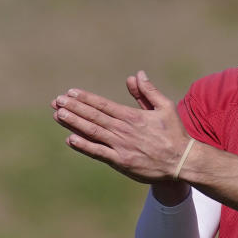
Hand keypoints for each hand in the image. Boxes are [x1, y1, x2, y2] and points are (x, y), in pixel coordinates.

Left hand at [51, 70, 191, 183]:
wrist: (181, 162)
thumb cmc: (174, 134)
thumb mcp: (164, 107)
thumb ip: (148, 92)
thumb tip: (136, 75)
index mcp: (132, 116)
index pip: (104, 105)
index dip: (86, 98)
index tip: (71, 93)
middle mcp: (124, 130)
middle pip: (94, 116)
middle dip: (74, 108)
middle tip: (57, 100)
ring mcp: (121, 146)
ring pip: (93, 132)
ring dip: (74, 122)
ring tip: (58, 114)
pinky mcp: (121, 162)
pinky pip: (99, 153)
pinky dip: (84, 146)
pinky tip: (70, 139)